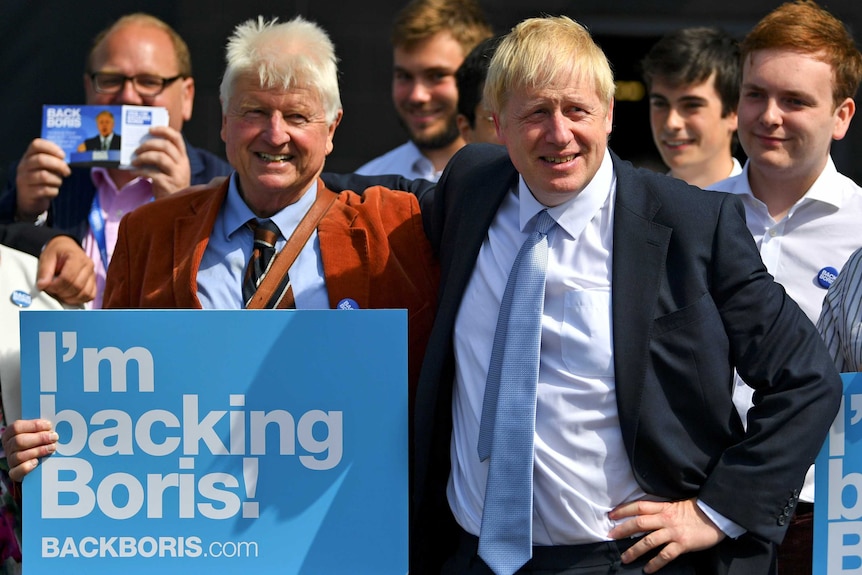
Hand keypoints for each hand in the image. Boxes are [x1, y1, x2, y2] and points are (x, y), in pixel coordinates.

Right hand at [1, 419, 58, 480]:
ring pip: (20, 456)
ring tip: (52, 448)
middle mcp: (8, 447)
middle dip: (39, 438)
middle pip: (18, 441)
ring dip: (39, 451)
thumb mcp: (35, 434)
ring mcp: (10, 460)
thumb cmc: (34, 444)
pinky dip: (27, 466)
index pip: (17, 427)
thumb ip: (40, 429)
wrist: (30, 465)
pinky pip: (17, 471)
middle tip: (54, 437)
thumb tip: (51, 426)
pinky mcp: (14, 472)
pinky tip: (37, 462)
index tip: (49, 426)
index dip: (34, 426)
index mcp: (10, 434)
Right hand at [15, 138, 70, 220]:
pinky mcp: (28, 193)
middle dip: (59, 165)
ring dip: (57, 180)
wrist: (30, 199)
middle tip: (67, 172)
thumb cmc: (43, 179)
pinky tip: (54, 191)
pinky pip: (45, 190)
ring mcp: (24, 179)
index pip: (36, 144)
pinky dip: (54, 191)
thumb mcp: (46, 167)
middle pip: (41, 160)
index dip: (52, 147)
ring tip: (59, 182)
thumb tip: (73, 159)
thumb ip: (55, 160)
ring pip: (44, 176)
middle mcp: (24, 166)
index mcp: (29, 156)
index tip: (63, 155)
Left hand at [37, 235, 95, 304]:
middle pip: (77, 287)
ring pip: (85, 293)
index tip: (46, 286)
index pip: (68, 278)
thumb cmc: (57, 251)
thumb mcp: (47, 257)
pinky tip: (69, 296)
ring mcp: (93, 274)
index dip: (55, 286)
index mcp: (77, 257)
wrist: (66, 247)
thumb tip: (42, 285)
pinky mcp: (93, 282)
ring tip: (59, 292)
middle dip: (61, 292)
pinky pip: (90, 296)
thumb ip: (44, 271)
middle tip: (51, 290)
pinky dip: (79, 299)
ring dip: (70, 297)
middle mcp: (88, 266)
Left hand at [130, 125, 191, 198]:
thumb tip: (142, 145)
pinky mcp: (169, 184)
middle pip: (166, 146)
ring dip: (144, 157)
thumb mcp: (171, 169)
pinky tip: (134, 172)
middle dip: (148, 145)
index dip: (163, 130)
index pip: (177, 137)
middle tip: (137, 149)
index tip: (150, 129)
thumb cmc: (169, 184)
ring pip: (160, 157)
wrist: (176, 206)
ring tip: (134, 161)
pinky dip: (140, 171)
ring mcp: (177, 175)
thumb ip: (163, 157)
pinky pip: (152, 173)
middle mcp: (183, 164)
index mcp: (183, 158)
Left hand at [607, 498, 724, 572]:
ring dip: (634, 550)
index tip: (611, 515)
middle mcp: (665, 519)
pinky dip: (655, 563)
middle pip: (639, 523)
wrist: (716, 515)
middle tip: (610, 536)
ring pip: (648, 541)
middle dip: (622, 530)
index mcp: (663, 507)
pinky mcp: (682, 544)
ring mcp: (673, 532)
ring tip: (624, 558)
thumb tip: (643, 515)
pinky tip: (647, 570)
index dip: (623, 510)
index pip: (638, 507)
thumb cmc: (696, 511)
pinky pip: (665, 555)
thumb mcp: (675, 506)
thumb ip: (660, 510)